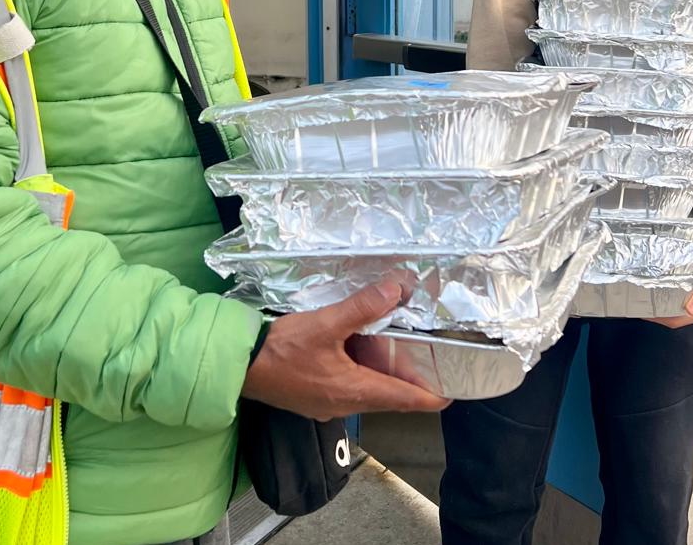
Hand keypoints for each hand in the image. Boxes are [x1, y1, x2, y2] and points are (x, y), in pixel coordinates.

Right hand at [241, 281, 451, 419]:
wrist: (239, 366)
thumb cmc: (282, 349)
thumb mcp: (325, 323)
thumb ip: (362, 307)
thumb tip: (396, 289)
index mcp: (354, 392)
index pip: (405, 401)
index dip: (431, 397)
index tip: (453, 391)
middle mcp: (345, 404)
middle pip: (389, 397)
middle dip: (410, 380)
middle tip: (431, 359)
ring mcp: (327, 403)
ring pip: (368, 391)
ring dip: (384, 374)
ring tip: (401, 349)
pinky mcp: (313, 396)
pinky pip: (349, 387)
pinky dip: (362, 371)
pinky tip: (359, 348)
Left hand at [644, 267, 692, 328]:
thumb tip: (690, 311)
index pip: (676, 321)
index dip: (659, 318)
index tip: (644, 312)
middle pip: (672, 318)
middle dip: (655, 315)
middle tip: (639, 305)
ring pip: (673, 312)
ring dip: (659, 309)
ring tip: (643, 301)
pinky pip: (675, 305)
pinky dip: (664, 302)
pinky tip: (655, 295)